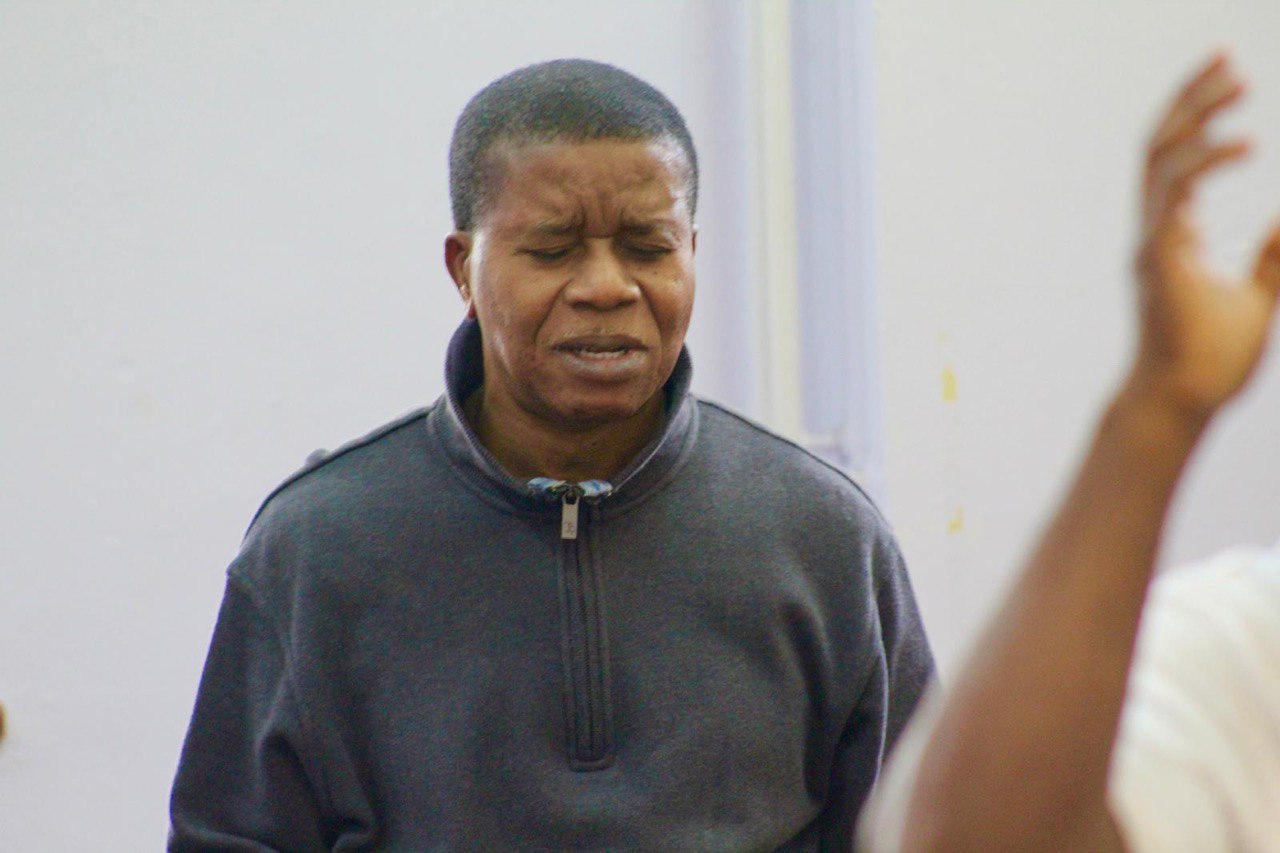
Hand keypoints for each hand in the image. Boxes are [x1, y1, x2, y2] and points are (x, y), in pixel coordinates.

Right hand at [1131, 53, 1279, 419]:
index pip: (1176, 161)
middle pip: (1160, 146)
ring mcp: (1152, 243)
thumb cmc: (1210, 362)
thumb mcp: (1258, 298)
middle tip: (1227, 58)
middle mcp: (1155, 231)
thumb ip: (1273, 257)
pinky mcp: (1159, 259)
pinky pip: (1173, 196)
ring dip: (1195, 115)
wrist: (1181, 405)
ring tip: (1236, 80)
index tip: (1230, 81)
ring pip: (1160, 159)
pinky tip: (1246, 143)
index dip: (1199, 117)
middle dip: (1191, 98)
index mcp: (1172, 236)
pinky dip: (1205, 162)